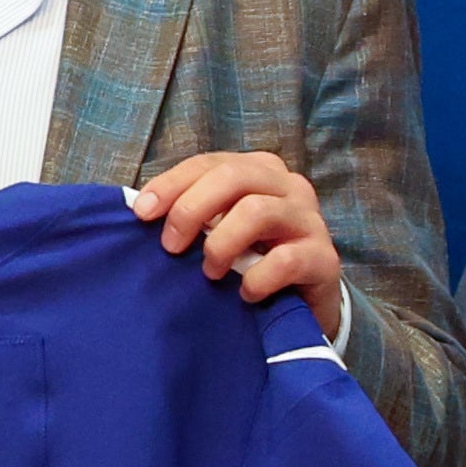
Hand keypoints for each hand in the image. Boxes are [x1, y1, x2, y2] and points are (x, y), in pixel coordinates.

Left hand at [127, 152, 344, 341]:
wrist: (305, 304)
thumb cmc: (253, 260)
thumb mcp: (220, 230)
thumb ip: (191, 214)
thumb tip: (140, 210)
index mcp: (259, 171)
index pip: (210, 163)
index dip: (171, 184)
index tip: (141, 213)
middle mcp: (288, 186)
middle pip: (233, 176)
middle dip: (191, 209)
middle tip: (171, 247)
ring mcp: (310, 220)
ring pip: (257, 211)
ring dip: (221, 244)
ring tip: (210, 272)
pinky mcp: (325, 259)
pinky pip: (285, 260)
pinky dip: (256, 279)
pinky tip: (244, 293)